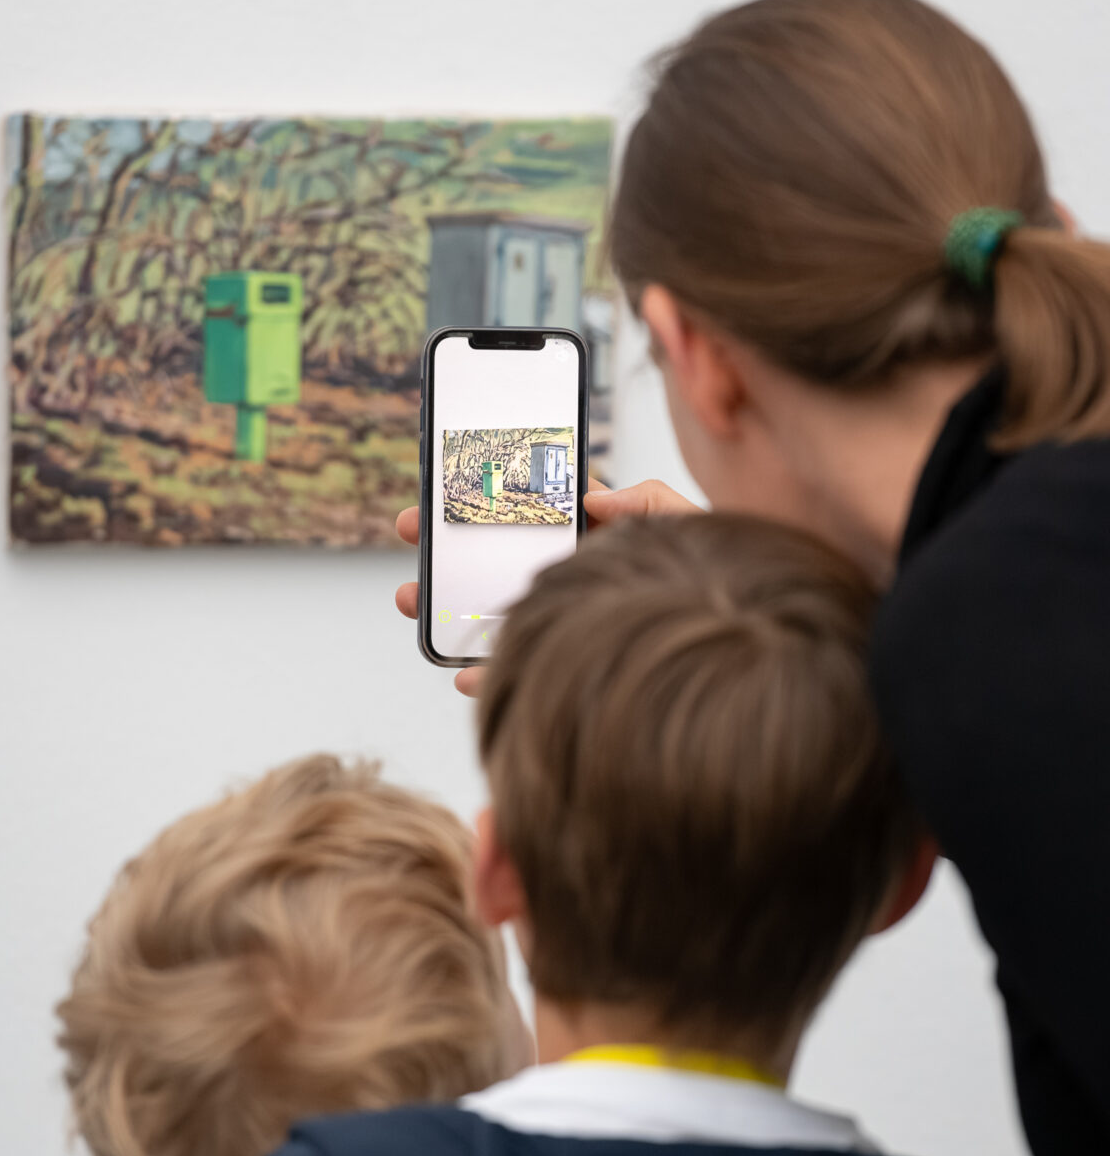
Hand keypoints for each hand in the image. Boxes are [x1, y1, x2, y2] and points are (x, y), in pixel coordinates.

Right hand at [394, 478, 700, 697]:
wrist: (745, 642)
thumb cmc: (720, 578)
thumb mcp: (689, 528)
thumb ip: (647, 500)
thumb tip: (592, 497)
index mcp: (593, 536)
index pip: (530, 506)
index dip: (484, 491)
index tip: (444, 481)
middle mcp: (570, 577)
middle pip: (495, 556)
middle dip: (447, 543)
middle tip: (410, 528)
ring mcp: (564, 621)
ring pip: (492, 612)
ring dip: (445, 606)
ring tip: (412, 597)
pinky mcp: (565, 665)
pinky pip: (518, 670)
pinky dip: (484, 674)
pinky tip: (464, 674)